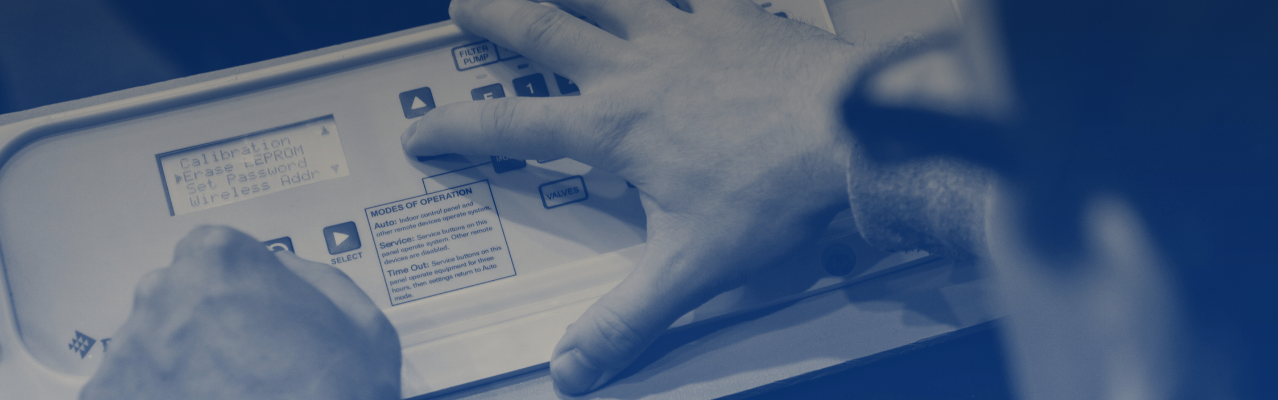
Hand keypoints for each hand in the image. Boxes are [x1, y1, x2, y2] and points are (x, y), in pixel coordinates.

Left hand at [80, 226, 399, 399]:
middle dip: (204, 321)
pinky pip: (130, 389)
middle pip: (175, 294)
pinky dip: (157, 397)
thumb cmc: (333, 397)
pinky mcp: (111, 396)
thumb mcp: (361, 324)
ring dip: (179, 361)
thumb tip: (283, 271)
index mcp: (220, 260)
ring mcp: (132, 352)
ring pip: (150, 344)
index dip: (239, 285)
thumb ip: (312, 276)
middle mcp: (164, 296)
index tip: (252, 310)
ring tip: (224, 391)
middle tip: (244, 359)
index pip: (212, 251)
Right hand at [403, 0, 866, 393]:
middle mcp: (637, 68)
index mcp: (614, 126)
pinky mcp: (734, 17)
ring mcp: (685, 33)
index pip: (513, 126)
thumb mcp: (692, 266)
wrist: (853, 134)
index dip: (459, 130)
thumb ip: (627, 317)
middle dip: (494, 16)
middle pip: (544, 29)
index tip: (424, 134)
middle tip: (462, 7)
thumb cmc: (774, 190)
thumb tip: (575, 366)